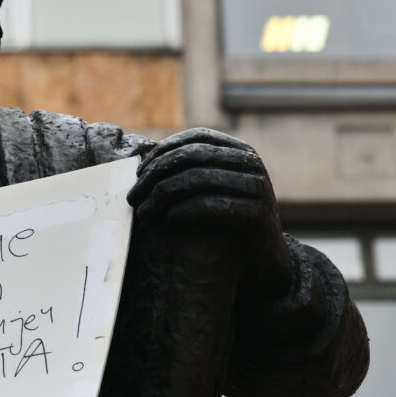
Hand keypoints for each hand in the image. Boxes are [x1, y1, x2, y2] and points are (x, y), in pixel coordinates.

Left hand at [127, 127, 292, 297]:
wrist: (262, 258)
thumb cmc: (227, 221)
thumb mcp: (211, 188)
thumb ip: (190, 171)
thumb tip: (142, 163)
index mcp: (238, 150)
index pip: (194, 138)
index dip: (162, 152)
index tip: (138, 174)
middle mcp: (250, 162)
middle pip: (191, 156)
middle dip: (155, 176)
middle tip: (133, 197)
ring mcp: (256, 185)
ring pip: (198, 179)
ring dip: (162, 195)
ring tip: (144, 213)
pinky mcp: (256, 212)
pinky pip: (211, 205)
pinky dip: (184, 210)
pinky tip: (169, 220)